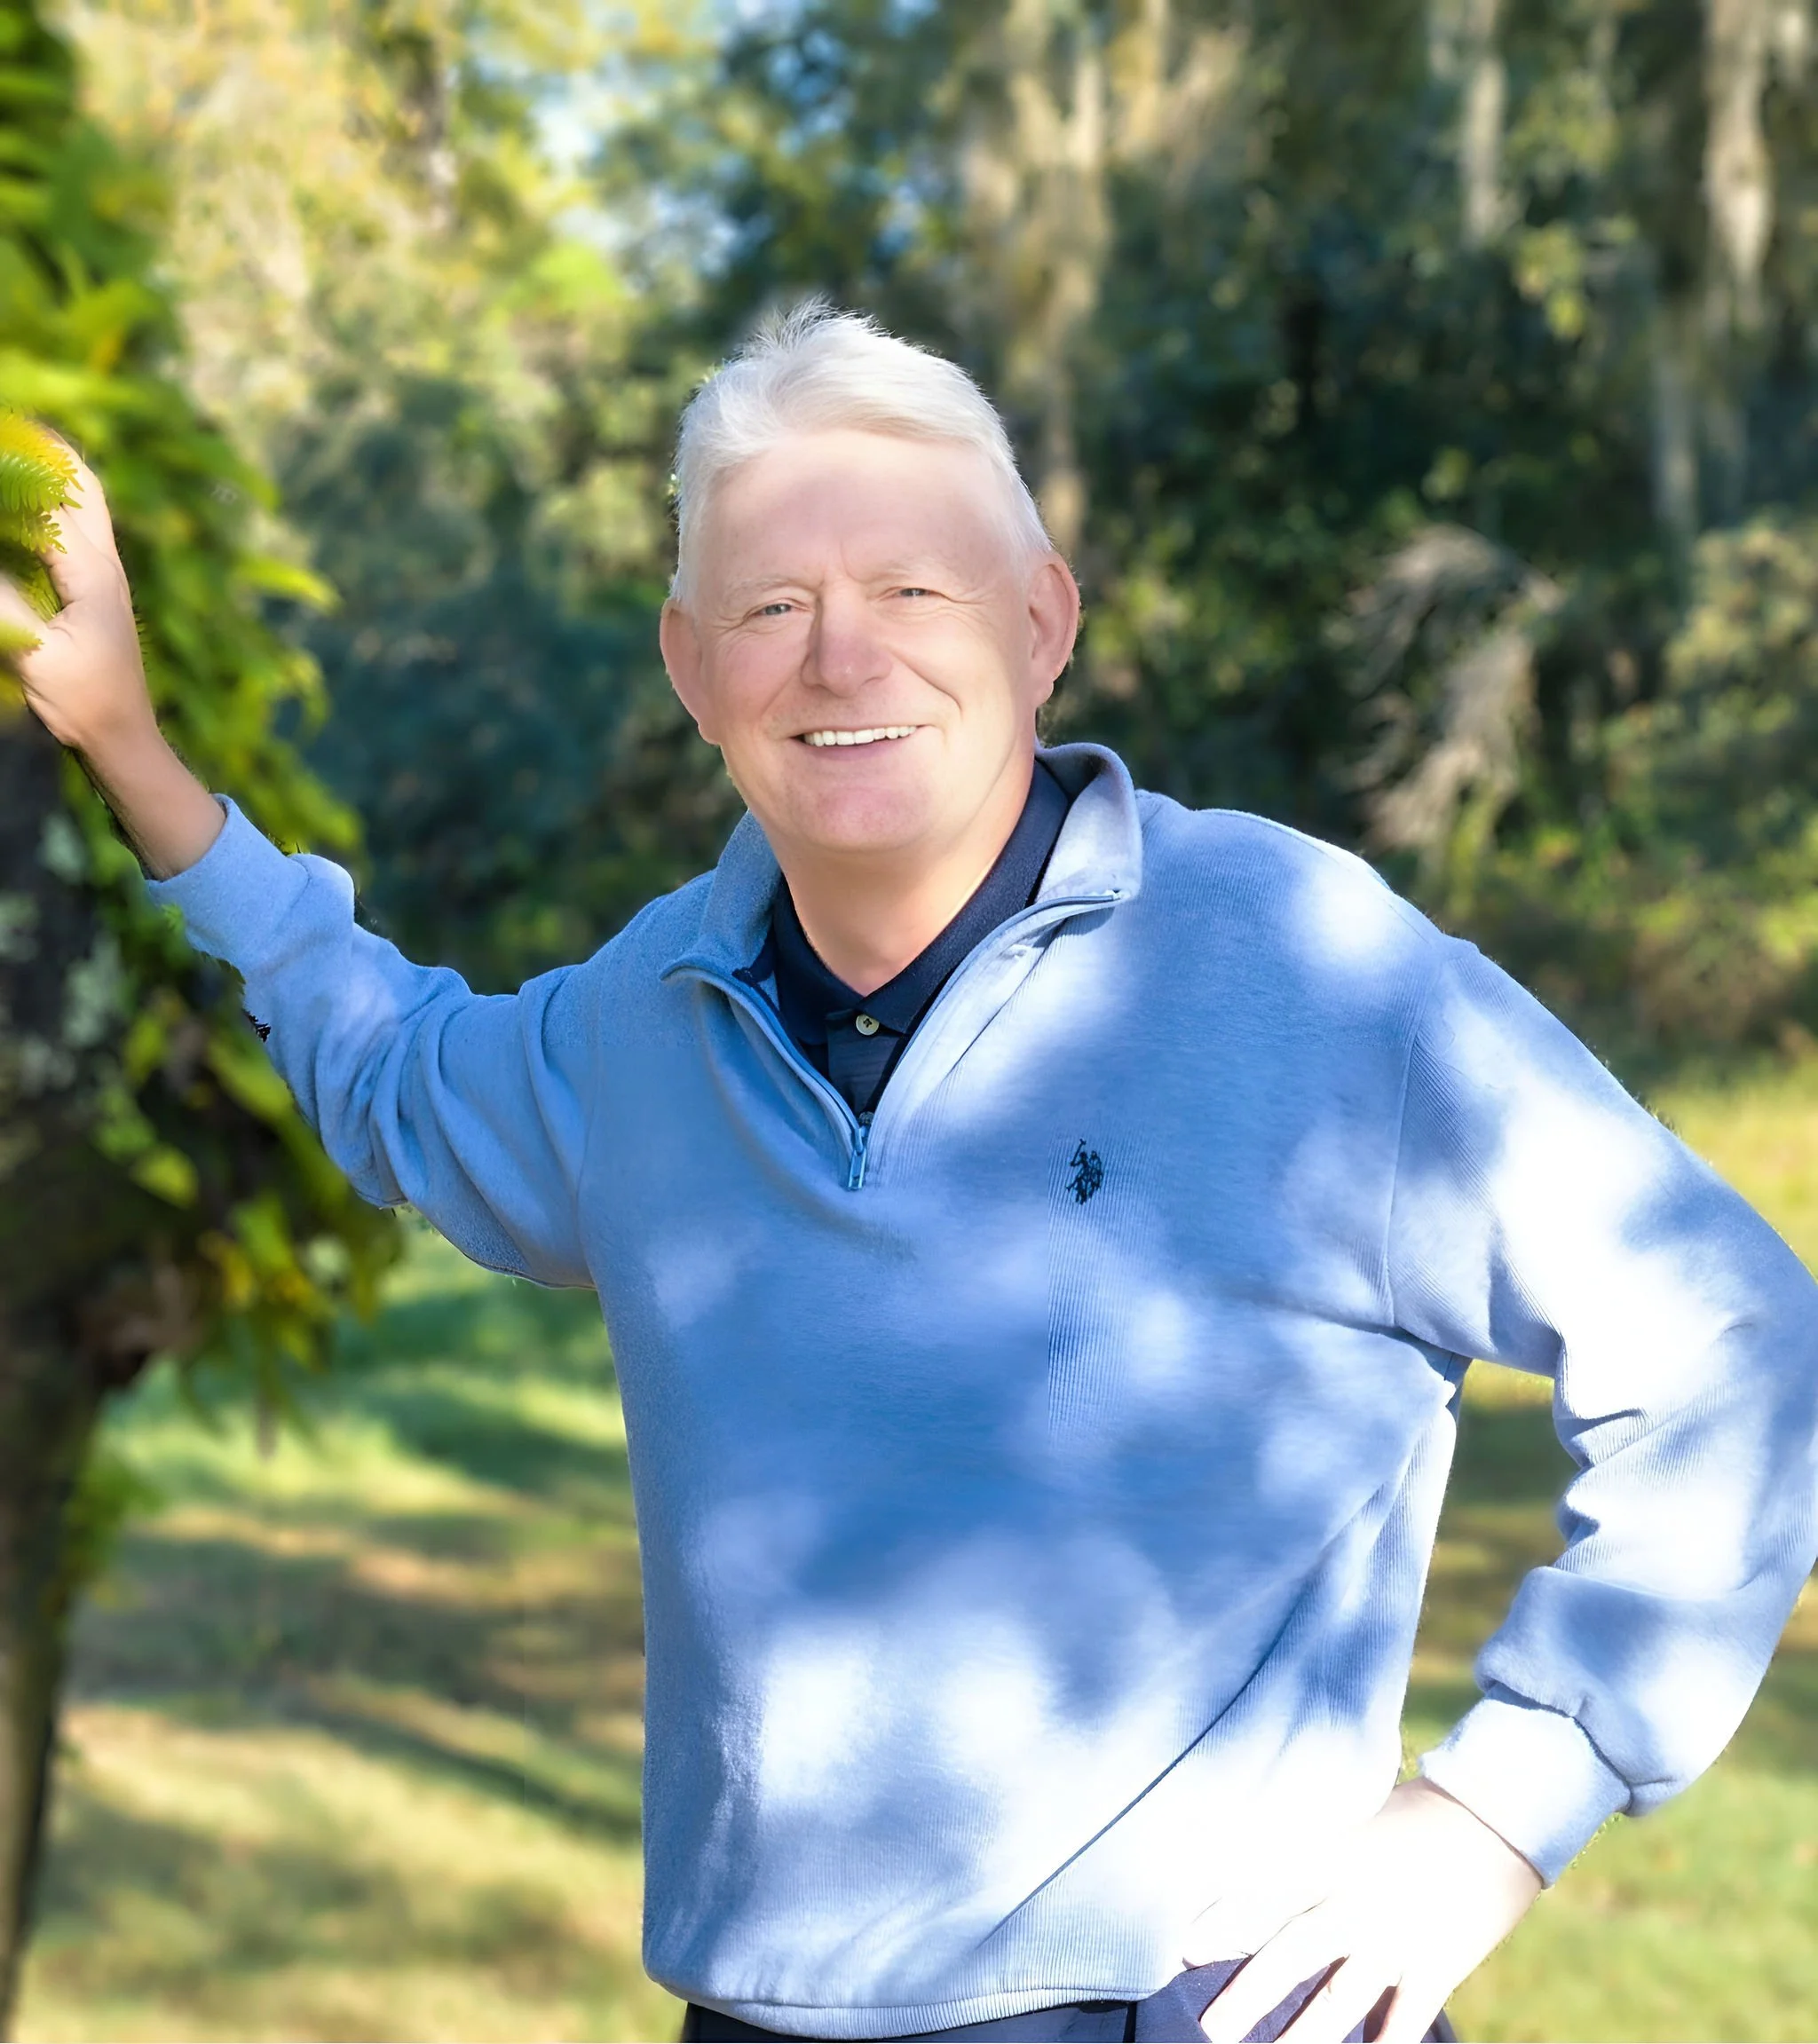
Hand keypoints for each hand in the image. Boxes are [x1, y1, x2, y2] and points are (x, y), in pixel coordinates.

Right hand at [0, 439, 153, 754]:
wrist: (124, 739)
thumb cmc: (85, 702)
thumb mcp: (36, 653)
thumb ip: (0, 600)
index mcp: (93, 572)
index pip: (51, 498)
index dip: (18, 465)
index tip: (0, 431)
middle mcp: (106, 564)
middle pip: (81, 486)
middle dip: (46, 449)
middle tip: (12, 421)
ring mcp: (106, 576)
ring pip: (85, 505)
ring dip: (55, 471)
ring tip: (18, 443)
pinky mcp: (97, 591)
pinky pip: (78, 530)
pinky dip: (56, 503)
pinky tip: (30, 501)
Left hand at [1196, 1779, 1541, 2042]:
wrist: (1497, 1815)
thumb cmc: (1413, 1811)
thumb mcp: (1352, 1817)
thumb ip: (1307, 1846)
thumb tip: (1247, 1864)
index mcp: (1331, 1854)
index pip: (1264, 1892)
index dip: (1221, 1921)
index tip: (1181, 1948)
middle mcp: (1356, 1900)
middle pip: (1291, 1953)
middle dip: (1248, 1993)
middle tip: (1209, 2027)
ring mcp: (1396, 1939)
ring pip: (1338, 2000)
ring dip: (1300, 2037)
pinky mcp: (1437, 1967)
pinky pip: (1403, 2022)